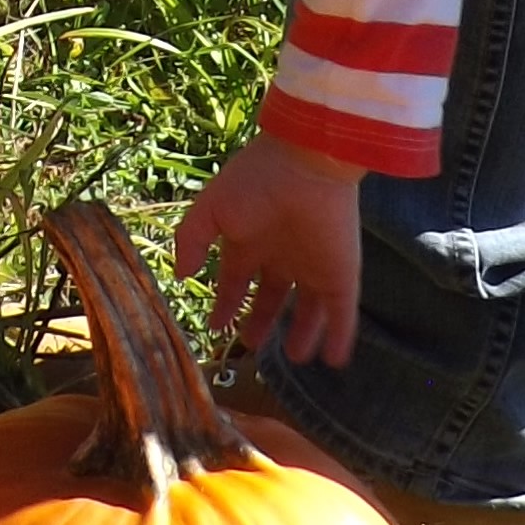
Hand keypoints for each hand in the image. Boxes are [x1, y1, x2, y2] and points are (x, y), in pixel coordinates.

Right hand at [176, 132, 363, 369]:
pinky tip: (333, 359)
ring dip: (303, 332)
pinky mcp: (341, 274)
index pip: (237, 280)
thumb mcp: (211, 210)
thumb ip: (191, 240)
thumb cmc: (255, 183)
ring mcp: (314, 266)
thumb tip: (182, 274)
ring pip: (310, 308)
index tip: (216, 326)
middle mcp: (283, 256)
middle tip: (251, 344)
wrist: (306, 164)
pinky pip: (342, 312)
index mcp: (251, 241)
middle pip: (273, 296)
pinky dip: (339, 336)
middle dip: (262, 320)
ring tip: (296, 356)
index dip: (227, 303)